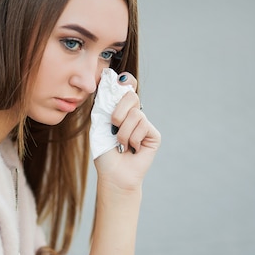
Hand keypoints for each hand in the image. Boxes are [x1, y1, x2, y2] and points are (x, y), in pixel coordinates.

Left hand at [94, 72, 160, 191]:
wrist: (113, 174)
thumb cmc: (105, 153)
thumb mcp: (100, 126)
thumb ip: (105, 106)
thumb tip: (113, 83)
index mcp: (121, 111)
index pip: (126, 89)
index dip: (125, 82)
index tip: (120, 80)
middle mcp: (134, 115)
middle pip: (131, 95)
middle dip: (118, 112)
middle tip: (114, 126)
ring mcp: (145, 125)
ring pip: (135, 114)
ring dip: (123, 133)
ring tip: (122, 144)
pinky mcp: (154, 135)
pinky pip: (143, 125)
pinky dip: (133, 139)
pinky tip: (133, 149)